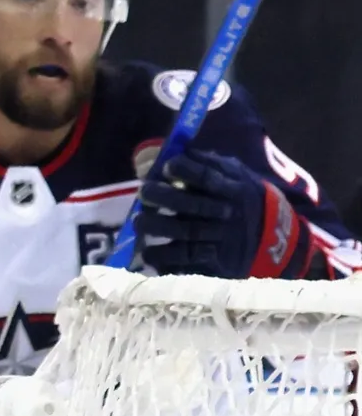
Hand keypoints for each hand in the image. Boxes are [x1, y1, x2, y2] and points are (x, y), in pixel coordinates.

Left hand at [137, 150, 309, 278]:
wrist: (275, 240)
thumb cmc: (245, 200)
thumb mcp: (238, 176)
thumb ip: (210, 165)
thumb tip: (176, 152)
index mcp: (233, 188)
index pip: (206, 176)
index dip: (182, 169)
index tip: (167, 166)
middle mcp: (225, 213)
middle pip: (188, 204)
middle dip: (160, 196)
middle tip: (144, 192)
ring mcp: (218, 239)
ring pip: (182, 232)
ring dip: (154, 227)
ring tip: (140, 222)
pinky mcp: (212, 263)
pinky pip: (182, 262)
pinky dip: (161, 258)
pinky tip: (149, 252)